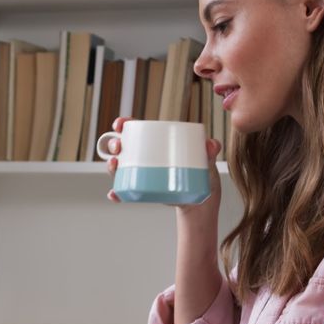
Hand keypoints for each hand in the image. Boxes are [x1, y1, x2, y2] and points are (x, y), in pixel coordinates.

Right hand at [105, 117, 222, 219]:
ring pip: (120, 168)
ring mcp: (142, 175)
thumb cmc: (201, 173)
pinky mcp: (143, 192)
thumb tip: (212, 144)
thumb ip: (210, 150)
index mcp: (156, 144)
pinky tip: (114, 194)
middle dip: (114, 144)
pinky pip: (125, 192)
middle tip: (118, 148)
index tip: (120, 124)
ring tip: (115, 166)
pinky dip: (117, 194)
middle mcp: (144, 158)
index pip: (135, 130)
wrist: (201, 200)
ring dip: (112, 166)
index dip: (123, 125)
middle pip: (122, 148)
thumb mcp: (206, 160)